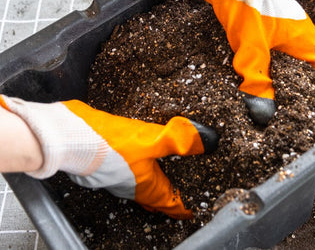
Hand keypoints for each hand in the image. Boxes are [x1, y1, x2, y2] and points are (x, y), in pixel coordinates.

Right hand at [0, 95, 218, 218]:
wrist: (71, 138)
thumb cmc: (110, 144)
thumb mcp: (152, 140)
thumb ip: (178, 140)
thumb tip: (205, 142)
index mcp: (147, 185)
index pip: (169, 203)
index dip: (182, 208)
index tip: (190, 213)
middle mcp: (132, 186)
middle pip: (154, 197)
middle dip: (167, 199)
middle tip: (178, 200)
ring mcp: (116, 176)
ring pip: (139, 186)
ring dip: (152, 185)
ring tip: (162, 181)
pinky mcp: (105, 164)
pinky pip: (127, 173)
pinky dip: (137, 170)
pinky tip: (137, 159)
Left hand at [156, 0, 314, 124]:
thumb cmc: (245, 8)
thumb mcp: (250, 50)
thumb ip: (257, 81)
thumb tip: (262, 111)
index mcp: (305, 38)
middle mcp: (305, 29)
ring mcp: (294, 20)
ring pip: (312, 44)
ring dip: (311, 61)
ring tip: (300, 79)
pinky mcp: (280, 16)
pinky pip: (297, 37)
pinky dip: (297, 51)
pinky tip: (281, 59)